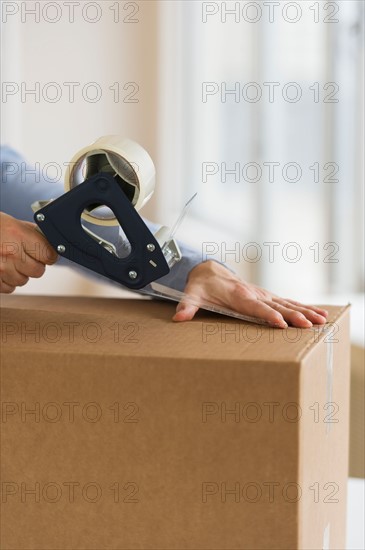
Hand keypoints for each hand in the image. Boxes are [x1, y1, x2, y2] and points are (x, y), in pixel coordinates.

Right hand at [0, 212, 57, 292]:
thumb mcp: (14, 223)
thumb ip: (33, 235)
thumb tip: (51, 245)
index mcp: (18, 235)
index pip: (49, 255)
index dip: (49, 255)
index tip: (46, 253)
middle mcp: (10, 252)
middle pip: (38, 271)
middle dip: (35, 265)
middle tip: (26, 257)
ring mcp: (0, 268)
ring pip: (24, 281)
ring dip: (20, 273)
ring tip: (10, 261)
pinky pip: (9, 288)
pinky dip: (7, 281)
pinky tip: (2, 268)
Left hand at [173, 260, 327, 327]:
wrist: (208, 270)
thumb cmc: (200, 286)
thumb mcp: (191, 294)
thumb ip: (186, 306)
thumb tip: (178, 317)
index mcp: (238, 295)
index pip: (256, 307)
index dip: (268, 315)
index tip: (281, 324)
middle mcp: (254, 293)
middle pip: (277, 306)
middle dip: (294, 315)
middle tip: (310, 325)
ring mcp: (262, 294)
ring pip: (287, 303)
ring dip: (304, 311)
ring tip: (321, 320)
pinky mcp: (266, 296)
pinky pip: (287, 302)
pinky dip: (303, 307)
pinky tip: (318, 314)